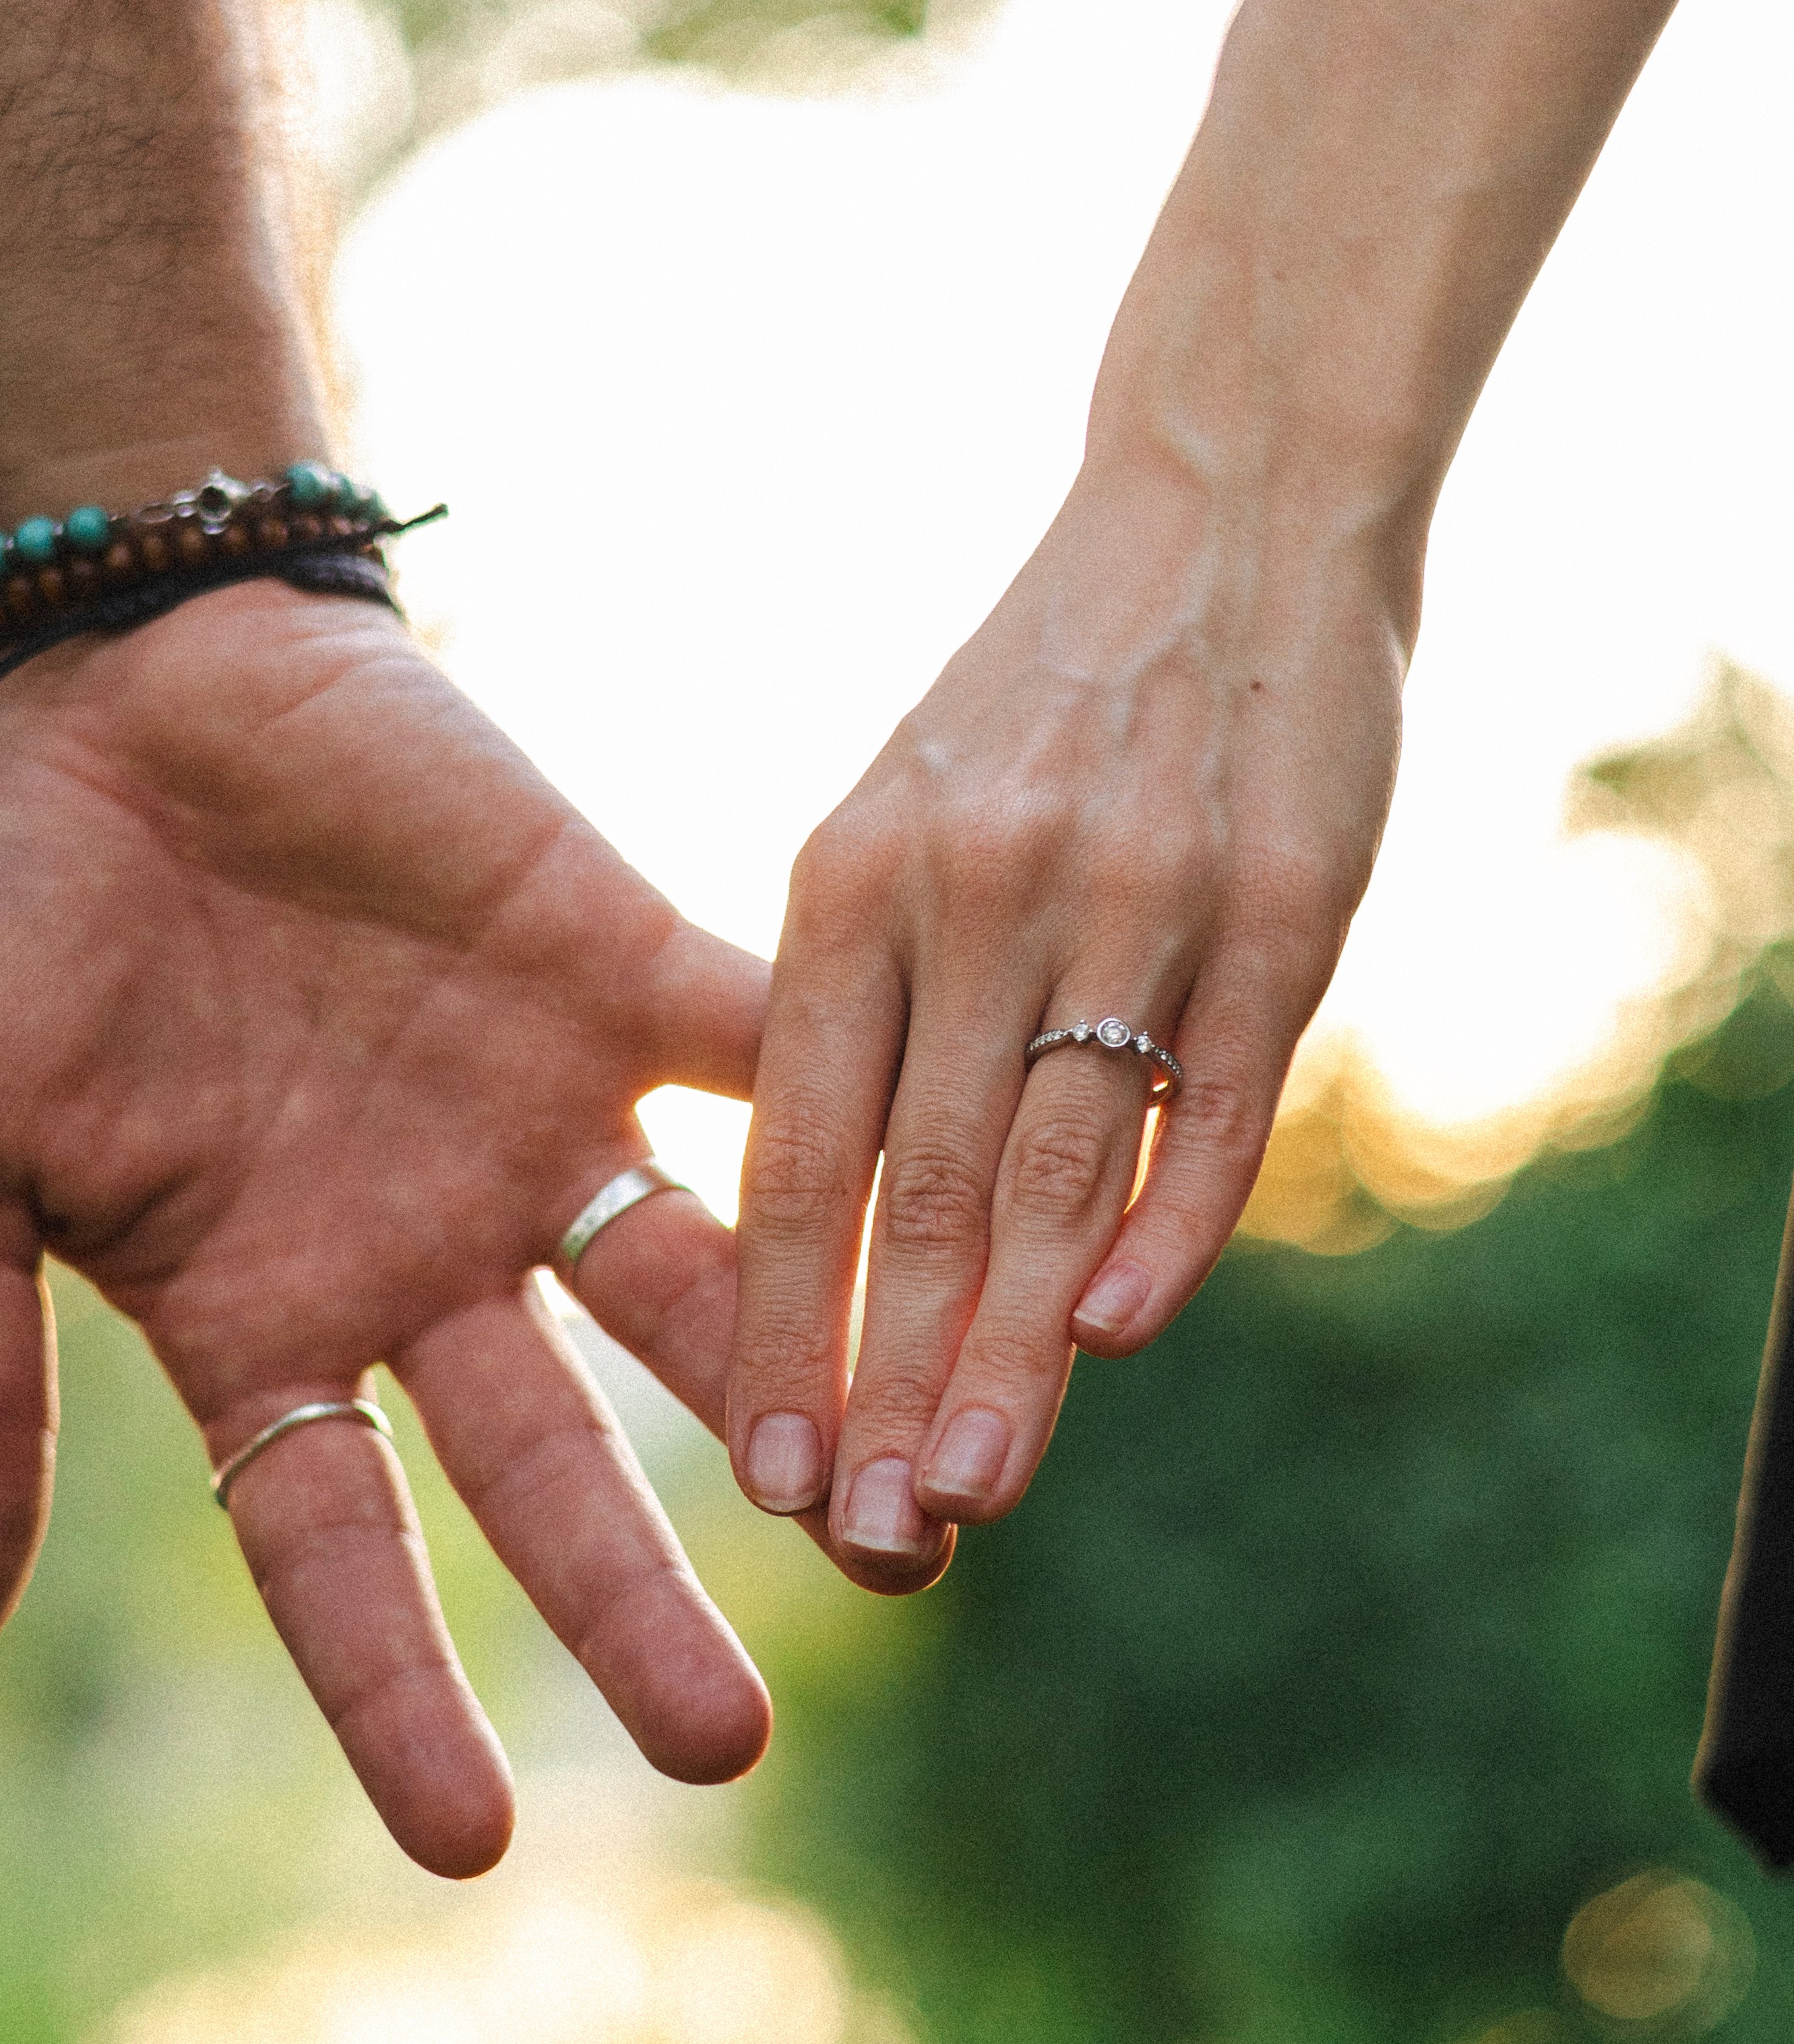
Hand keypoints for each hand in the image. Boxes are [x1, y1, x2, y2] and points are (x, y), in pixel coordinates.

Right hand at [0, 584, 784, 1875]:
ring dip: (802, 1395)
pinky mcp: (612, 960)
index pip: (339, 1545)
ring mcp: (533, 1116)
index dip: (401, 1686)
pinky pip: (759, 1046)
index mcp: (265, 1315)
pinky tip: (975, 1193)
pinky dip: (862, 1104)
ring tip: (913, 1526)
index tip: (473, 1843)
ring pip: (695, 1291)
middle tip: (729, 1743)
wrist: (98, 684)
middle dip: (637, 1596)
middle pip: (555, 1460)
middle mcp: (429, 1250)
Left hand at [727, 451, 1408, 1563]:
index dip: (779, 1324)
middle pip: (919, 1186)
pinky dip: (1173, 1215)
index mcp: (853, 879)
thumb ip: (864, 1010)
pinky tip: (1123, 1334)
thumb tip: (841, 1242)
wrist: (1222, 504)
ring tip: (975, 1490)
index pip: (799, 1150)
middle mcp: (976, 890)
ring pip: (1056, 1163)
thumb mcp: (897, 822)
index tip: (764, 1477)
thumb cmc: (1037, 704)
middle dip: (885, 1378)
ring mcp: (1133, 896)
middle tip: (864, 1539)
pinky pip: (1215, 1090)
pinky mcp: (1280, 901)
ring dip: (1013, 1343)